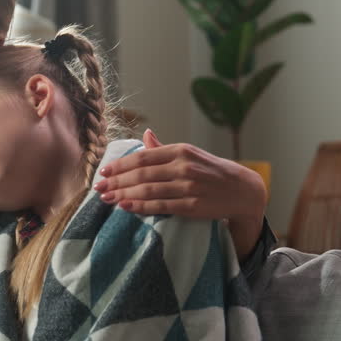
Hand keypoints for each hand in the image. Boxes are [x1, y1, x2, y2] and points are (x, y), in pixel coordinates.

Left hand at [93, 129, 266, 260]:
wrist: (242, 189)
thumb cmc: (210, 171)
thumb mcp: (189, 154)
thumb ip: (163, 148)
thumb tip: (145, 134)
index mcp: (180, 150)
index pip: (143, 157)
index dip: (120, 165)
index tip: (103, 172)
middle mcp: (184, 166)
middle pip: (141, 174)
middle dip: (116, 181)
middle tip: (98, 188)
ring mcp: (189, 187)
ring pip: (148, 190)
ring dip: (123, 195)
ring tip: (106, 198)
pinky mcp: (192, 206)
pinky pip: (160, 206)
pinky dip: (140, 206)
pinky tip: (125, 207)